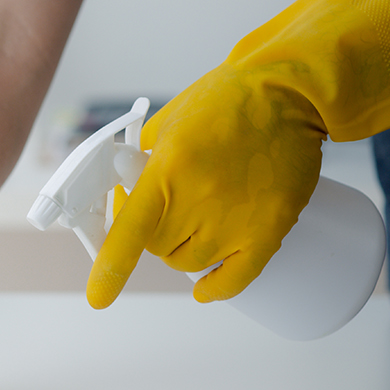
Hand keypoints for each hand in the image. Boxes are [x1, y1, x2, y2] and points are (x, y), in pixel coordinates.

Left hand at [87, 0, 389, 307]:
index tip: (99, 298)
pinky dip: (217, 287)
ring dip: (183, 253)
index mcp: (169, 170)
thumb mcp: (169, 122)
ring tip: (192, 228)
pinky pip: (237, 277)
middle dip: (153, 235)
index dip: (111, 268)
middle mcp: (200, 199)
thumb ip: (145, 158)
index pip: (131, 232)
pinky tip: (204, 289)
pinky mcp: (270, 228)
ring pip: (190, 263)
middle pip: (158, 248)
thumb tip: (127, 190)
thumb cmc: (226, 100)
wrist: (290, 91)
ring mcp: (238, 219)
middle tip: (164, 214)